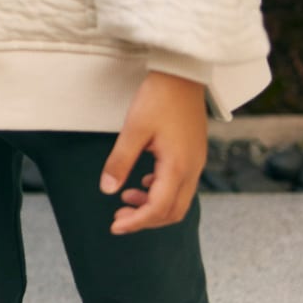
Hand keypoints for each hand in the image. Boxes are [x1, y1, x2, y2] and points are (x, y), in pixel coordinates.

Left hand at [101, 71, 207, 233]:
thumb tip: (107, 190)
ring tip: (125, 199)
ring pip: (177, 200)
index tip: (115, 226)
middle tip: (118, 217)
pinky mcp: (193, 155)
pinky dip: (160, 192)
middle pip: (172, 211)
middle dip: (145, 220)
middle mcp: (192, 170)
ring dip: (152, 206)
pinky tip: (141, 183)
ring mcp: (195, 163)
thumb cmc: (157, 99)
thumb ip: (120, 161)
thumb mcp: (133, 130)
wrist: (182, 75)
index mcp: (178, 167)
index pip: (158, 209)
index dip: (137, 222)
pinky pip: (180, 185)